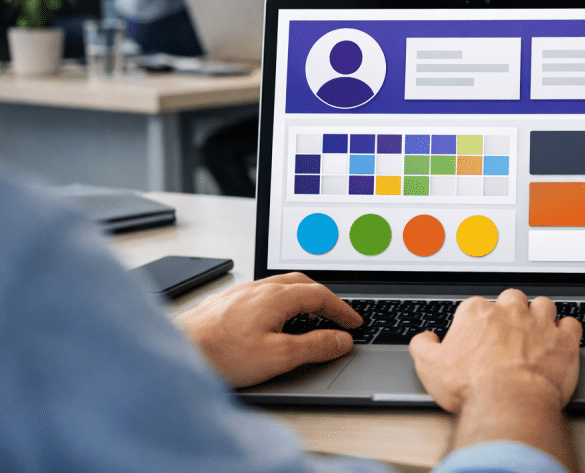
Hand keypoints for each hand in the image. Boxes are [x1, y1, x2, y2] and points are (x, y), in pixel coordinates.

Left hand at [177, 273, 361, 387]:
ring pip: (280, 286)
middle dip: (324, 298)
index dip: (341, 309)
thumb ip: (314, 347)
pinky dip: (281, 302)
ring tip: (311, 315)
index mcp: (276, 297)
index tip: (354, 323)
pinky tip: (274, 318)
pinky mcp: (225, 303)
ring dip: (302, 297)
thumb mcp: (277, 357)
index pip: (320, 295)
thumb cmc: (219, 355)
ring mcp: (240, 293)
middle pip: (302, 283)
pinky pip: (263, 294)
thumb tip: (341, 340)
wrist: (175, 352)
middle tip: (337, 314)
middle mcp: (258, 288)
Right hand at [410, 290, 582, 471]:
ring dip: (540, 316)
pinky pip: (571, 324)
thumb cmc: (472, 386)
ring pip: (543, 305)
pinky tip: (561, 341)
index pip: (476, 306)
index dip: (477, 323)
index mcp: (478, 313)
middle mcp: (510, 311)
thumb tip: (424, 339)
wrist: (508, 403)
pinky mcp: (564, 340)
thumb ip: (423, 347)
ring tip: (536, 333)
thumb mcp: (430, 368)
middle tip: (508, 333)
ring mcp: (540, 323)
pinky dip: (567, 332)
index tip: (477, 338)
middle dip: (511, 312)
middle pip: (512, 299)